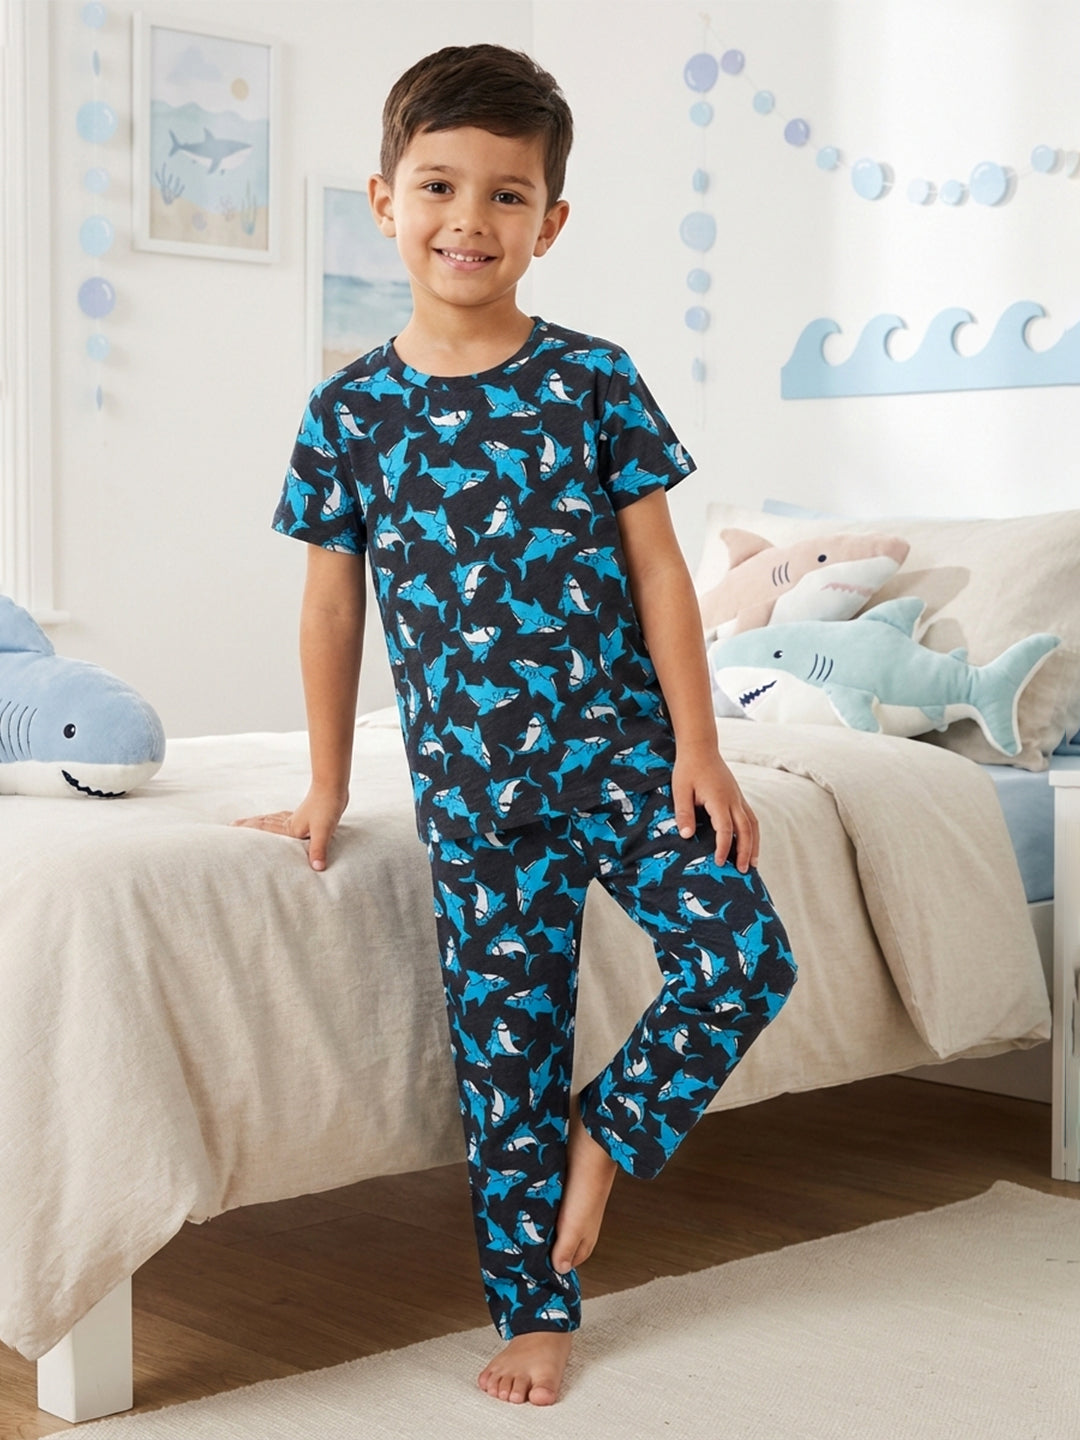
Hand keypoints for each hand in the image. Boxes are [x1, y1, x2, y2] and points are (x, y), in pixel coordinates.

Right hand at [231, 785, 348, 870]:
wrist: (334, 786)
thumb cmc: (327, 806)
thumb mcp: (323, 830)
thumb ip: (318, 849)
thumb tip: (317, 868)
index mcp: (290, 828)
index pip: (264, 829)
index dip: (248, 828)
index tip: (231, 827)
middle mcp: (290, 822)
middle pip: (265, 823)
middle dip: (249, 824)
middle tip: (233, 824)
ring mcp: (297, 817)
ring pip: (274, 820)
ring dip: (262, 821)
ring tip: (252, 822)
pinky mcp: (306, 814)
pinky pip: (286, 817)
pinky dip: (279, 819)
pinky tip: (282, 819)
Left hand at [671, 744, 758, 872]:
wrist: (700, 748)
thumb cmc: (688, 769)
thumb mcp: (680, 790)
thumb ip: (684, 813)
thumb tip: (686, 836)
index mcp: (719, 799)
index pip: (725, 829)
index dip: (724, 847)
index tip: (720, 863)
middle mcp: (733, 800)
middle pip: (745, 830)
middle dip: (745, 852)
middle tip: (744, 871)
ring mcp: (738, 797)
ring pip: (753, 824)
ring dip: (754, 844)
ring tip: (753, 863)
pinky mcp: (738, 796)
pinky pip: (751, 817)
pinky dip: (753, 833)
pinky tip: (751, 843)